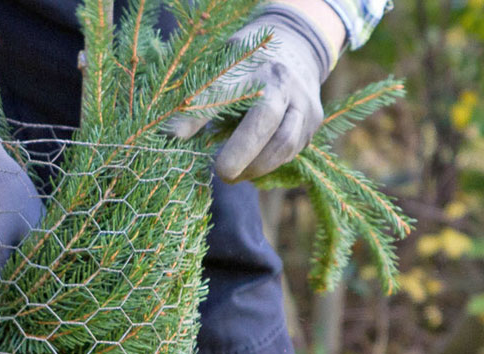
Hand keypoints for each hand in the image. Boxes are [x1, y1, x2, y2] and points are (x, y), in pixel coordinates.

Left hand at [171, 5, 334, 182]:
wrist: (297, 47)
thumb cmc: (246, 64)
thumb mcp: (222, 66)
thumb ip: (200, 95)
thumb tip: (170, 135)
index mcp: (248, 62)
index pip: (221, 88)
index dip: (197, 113)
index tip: (173, 136)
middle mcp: (279, 79)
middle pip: (265, 116)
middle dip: (241, 151)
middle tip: (220, 172)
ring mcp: (302, 100)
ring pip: (285, 141)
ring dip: (257, 167)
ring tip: (234, 176)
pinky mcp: (314, 120)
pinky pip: (292, 151)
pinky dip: (270, 165)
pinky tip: (252, 168)